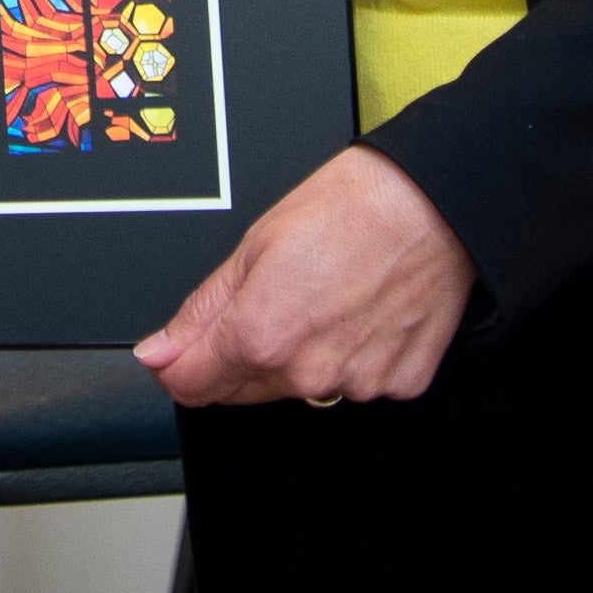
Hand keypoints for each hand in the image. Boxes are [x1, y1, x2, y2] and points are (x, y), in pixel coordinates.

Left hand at [135, 144, 474, 409]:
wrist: (433, 204)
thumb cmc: (351, 208)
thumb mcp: (254, 245)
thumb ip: (201, 312)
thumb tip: (159, 351)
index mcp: (260, 337)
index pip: (191, 385)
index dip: (178, 363)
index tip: (178, 349)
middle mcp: (307, 374)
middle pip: (243, 387)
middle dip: (240, 352)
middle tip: (272, 296)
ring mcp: (357, 384)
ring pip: (301, 387)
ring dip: (299, 356)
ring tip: (324, 296)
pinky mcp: (398, 385)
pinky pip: (356, 381)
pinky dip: (351, 355)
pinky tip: (360, 312)